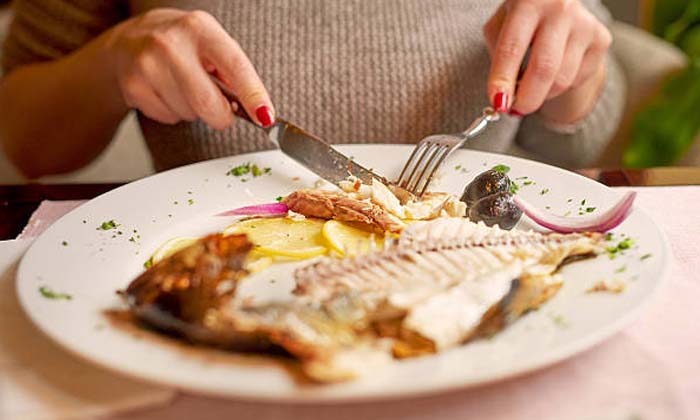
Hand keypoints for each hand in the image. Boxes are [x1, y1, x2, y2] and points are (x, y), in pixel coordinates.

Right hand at [101, 8, 273, 128]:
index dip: (253, 95)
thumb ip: (234, 72)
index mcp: (200, 28)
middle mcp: (171, 44)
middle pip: (207, 103)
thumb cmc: (180, 44)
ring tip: (184, 87)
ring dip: (195, 111)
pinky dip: (175, 113)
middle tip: (223, 113)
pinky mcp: (133, 87)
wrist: (128, 41)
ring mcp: (148, 65)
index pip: (235, 65)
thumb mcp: (210, 43)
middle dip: (222, 117)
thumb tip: (257, 107)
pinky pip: (169, 118)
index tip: (265, 116)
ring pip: (189, 114)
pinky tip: (166, 92)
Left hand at [483, 0, 611, 120]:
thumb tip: (502, 98)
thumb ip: (498, 58)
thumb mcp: (500, 27)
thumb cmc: (522, 20)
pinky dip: (559, 86)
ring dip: (542, 94)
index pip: (512, 48)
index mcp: (530, 2)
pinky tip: (554, 71)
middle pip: (544, 68)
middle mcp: (561, 10)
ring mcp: (585, 24)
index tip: (498, 103)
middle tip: (515, 110)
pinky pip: (576, 80)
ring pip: (562, 80)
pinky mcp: (601, 39)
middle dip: (527, 98)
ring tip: (531, 86)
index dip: (503, 80)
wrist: (558, 4)